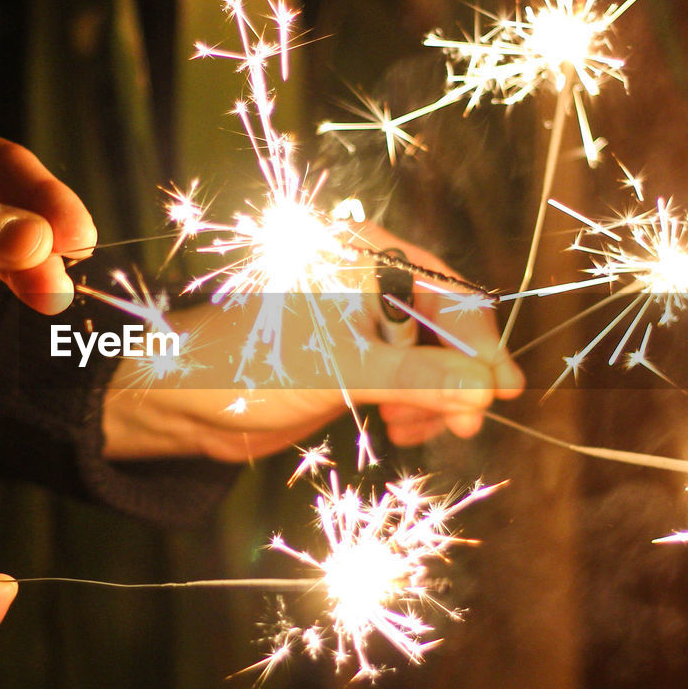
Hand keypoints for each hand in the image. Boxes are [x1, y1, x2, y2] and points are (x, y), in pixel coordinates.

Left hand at [102, 226, 521, 460]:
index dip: (479, 340)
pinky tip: (400, 428)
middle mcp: (366, 281)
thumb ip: (416, 376)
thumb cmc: (248, 366)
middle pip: (445, 324)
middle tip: (466, 424)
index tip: (503, 387)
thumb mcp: (340, 370)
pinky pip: (406, 377)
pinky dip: (414, 404)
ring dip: (437, 397)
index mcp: (362, 258)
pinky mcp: (351, 357)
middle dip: (458, 376)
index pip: (447, 289)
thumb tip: (483, 388)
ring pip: (430, 356)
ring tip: (416, 431)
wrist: (184, 401)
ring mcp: (359, 321)